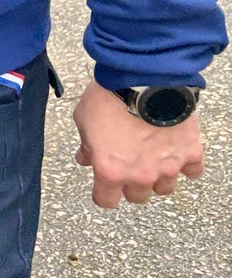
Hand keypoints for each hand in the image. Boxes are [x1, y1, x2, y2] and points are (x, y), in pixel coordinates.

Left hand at [73, 80, 204, 208]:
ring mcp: (168, 166)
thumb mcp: (83, 118)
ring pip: (165, 188)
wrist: (143, 77)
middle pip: (137, 197)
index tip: (105, 184)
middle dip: (132, 183)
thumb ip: (86, 144)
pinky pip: (193, 170)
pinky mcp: (190, 153)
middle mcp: (140, 175)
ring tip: (153, 156)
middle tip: (130, 164)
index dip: (104, 192)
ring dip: (158, 176)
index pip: (106, 201)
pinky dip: (186, 163)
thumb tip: (85, 157)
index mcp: (111, 170)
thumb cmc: (110, 96)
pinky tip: (177, 150)